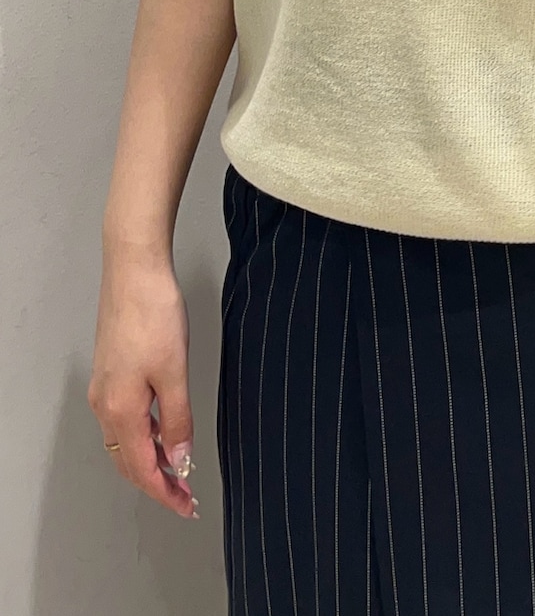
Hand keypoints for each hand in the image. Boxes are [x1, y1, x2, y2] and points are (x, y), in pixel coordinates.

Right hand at [88, 257, 198, 518]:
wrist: (134, 271)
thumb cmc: (153, 314)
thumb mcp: (174, 371)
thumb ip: (177, 418)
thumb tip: (179, 458)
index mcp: (119, 409)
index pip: (141, 468)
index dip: (164, 492)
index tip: (186, 507)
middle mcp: (104, 404)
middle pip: (128, 460)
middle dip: (156, 482)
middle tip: (186, 495)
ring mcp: (104, 388)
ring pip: (124, 440)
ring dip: (149, 460)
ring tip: (179, 469)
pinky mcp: (110, 371)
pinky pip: (124, 418)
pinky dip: (143, 434)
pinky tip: (163, 429)